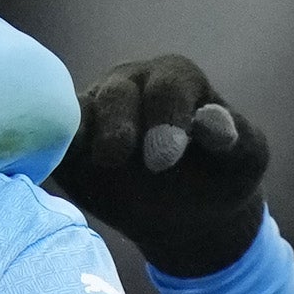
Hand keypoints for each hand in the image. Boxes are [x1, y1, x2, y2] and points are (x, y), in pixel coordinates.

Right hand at [52, 54, 272, 280]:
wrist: (186, 214)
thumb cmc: (219, 178)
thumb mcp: (244, 160)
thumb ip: (234, 137)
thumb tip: (212, 120)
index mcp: (175, 79)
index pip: (167, 86)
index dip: (166, 118)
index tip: (165, 160)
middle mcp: (130, 85)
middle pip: (117, 94)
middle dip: (118, 124)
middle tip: (118, 157)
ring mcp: (94, 113)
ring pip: (78, 113)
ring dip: (80, 138)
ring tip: (86, 164)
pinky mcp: (69, 145)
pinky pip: (52, 143)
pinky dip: (49, 152)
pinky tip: (51, 167)